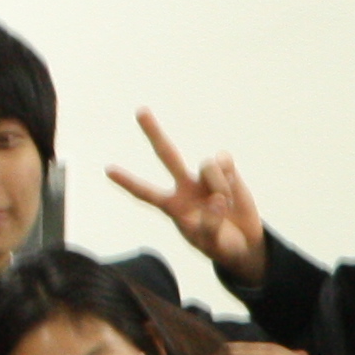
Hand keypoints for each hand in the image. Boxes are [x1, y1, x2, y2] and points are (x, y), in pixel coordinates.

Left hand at [104, 110, 265, 283]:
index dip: (128, 182)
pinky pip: (224, 162)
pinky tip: (233, 191)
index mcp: (173, 206)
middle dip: (153, 132)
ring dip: (220, 185)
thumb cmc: (220, 245)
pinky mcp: (226, 171)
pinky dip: (230, 178)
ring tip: (226, 204)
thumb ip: (210, 224)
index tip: (108, 170)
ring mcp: (204, 177)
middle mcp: (185, 186)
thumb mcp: (211, 243)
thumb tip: (217, 198)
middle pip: (167, 154)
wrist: (245, 243)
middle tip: (140, 110)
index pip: (146, 193)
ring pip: (207, 165)